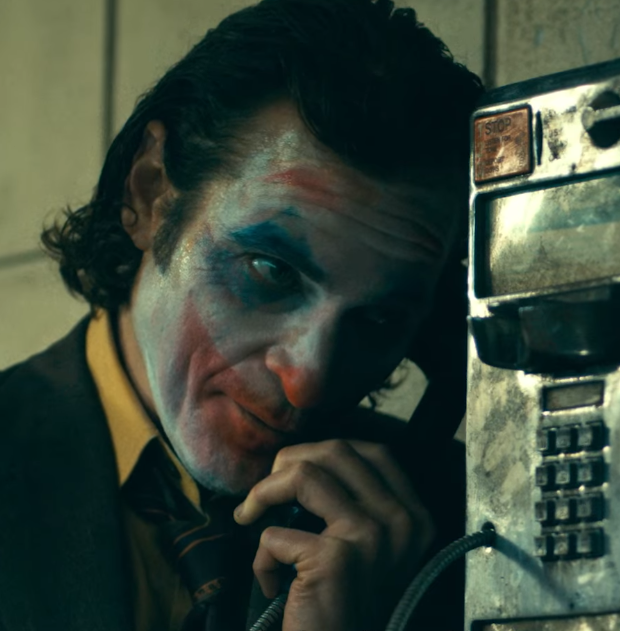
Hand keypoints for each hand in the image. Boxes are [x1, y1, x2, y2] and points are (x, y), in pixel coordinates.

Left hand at [233, 439, 434, 630]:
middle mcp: (401, 521)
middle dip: (289, 461)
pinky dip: (261, 557)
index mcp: (413, 514)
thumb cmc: (346, 603)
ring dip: (262, 493)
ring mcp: (371, 536)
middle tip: (264, 490)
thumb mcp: (368, 545)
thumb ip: (354, 501)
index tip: (296, 469)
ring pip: (304, 474)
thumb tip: (306, 461)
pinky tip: (271, 584)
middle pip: (337, 450)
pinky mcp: (335, 559)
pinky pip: (275, 533)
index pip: (374, 451)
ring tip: (249, 515)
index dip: (326, 451)